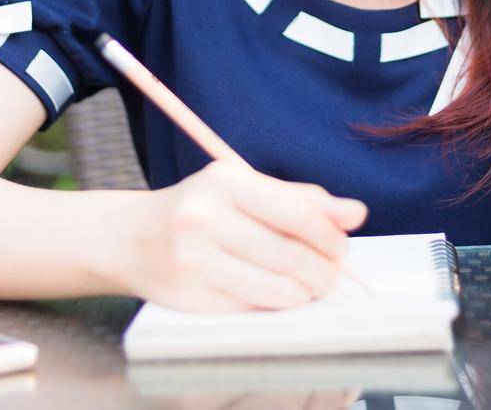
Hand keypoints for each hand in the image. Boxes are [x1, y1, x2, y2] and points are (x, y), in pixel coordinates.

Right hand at [117, 159, 367, 311]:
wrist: (133, 238)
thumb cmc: (201, 210)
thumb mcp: (245, 189)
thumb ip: (301, 199)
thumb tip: (356, 213)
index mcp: (223, 182)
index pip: (297, 213)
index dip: (330, 236)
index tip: (341, 246)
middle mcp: (203, 219)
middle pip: (292, 256)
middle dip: (325, 271)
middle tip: (330, 272)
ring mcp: (193, 261)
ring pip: (279, 290)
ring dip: (306, 292)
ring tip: (308, 285)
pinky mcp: (190, 298)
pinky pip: (254, 308)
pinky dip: (277, 305)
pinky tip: (276, 293)